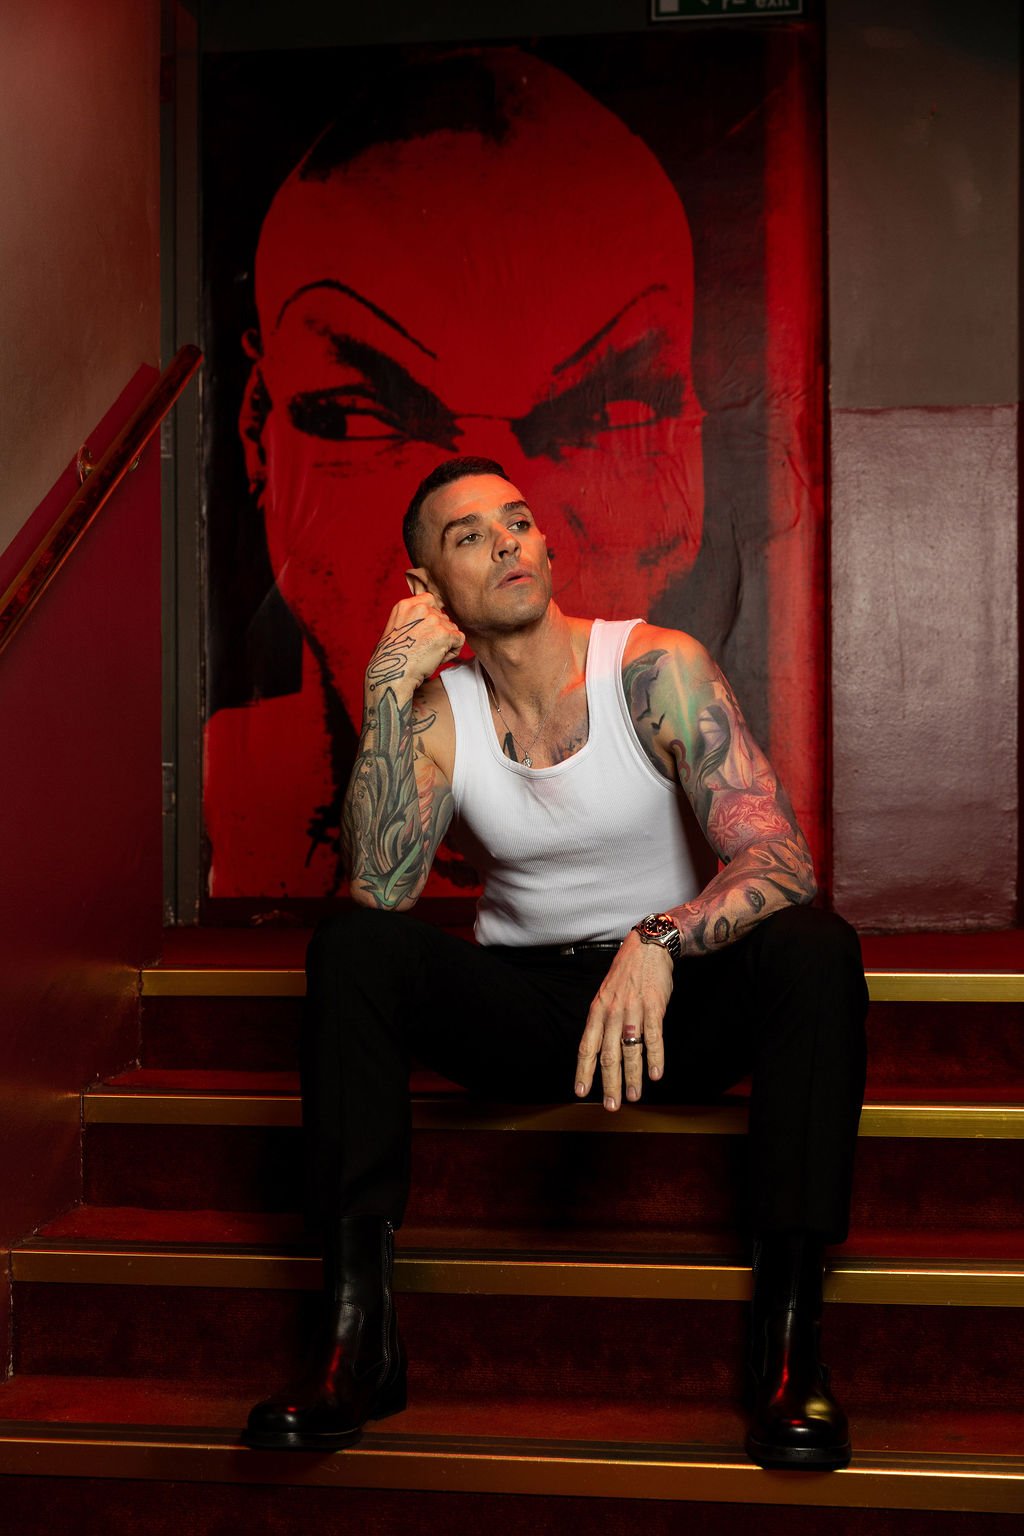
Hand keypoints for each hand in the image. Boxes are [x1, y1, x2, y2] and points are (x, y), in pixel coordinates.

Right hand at [364, 594, 464, 701]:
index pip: (430, 601)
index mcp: (406, 605)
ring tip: (428, 654)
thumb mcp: (397, 627)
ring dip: (445, 642)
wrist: (394, 674)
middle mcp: (421, 609)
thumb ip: (414, 618)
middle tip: (423, 648)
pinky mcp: (445, 634)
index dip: (431, 616)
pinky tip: (437, 658)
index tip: (424, 631)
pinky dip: (452, 651)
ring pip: (451, 628)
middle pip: (442, 617)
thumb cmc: (394, 657)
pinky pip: (459, 639)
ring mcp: (434, 620)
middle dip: (438, 632)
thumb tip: (435, 616)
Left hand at [574, 932, 671, 1110]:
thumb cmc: (625, 976)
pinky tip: (656, 1073)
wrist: (646, 949)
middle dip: (609, 1083)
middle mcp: (612, 1013)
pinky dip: (655, 1057)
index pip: (587, 1047)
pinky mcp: (654, 1006)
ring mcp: (633, 1010)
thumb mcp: (605, 996)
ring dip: (632, 1076)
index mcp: (597, 1012)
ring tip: (634, 1096)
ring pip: (630, 1050)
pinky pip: (654, 1036)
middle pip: (609, 1055)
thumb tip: (598, 1051)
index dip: (584, 1071)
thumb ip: (602, 1023)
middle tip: (611, 1106)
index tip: (580, 1092)